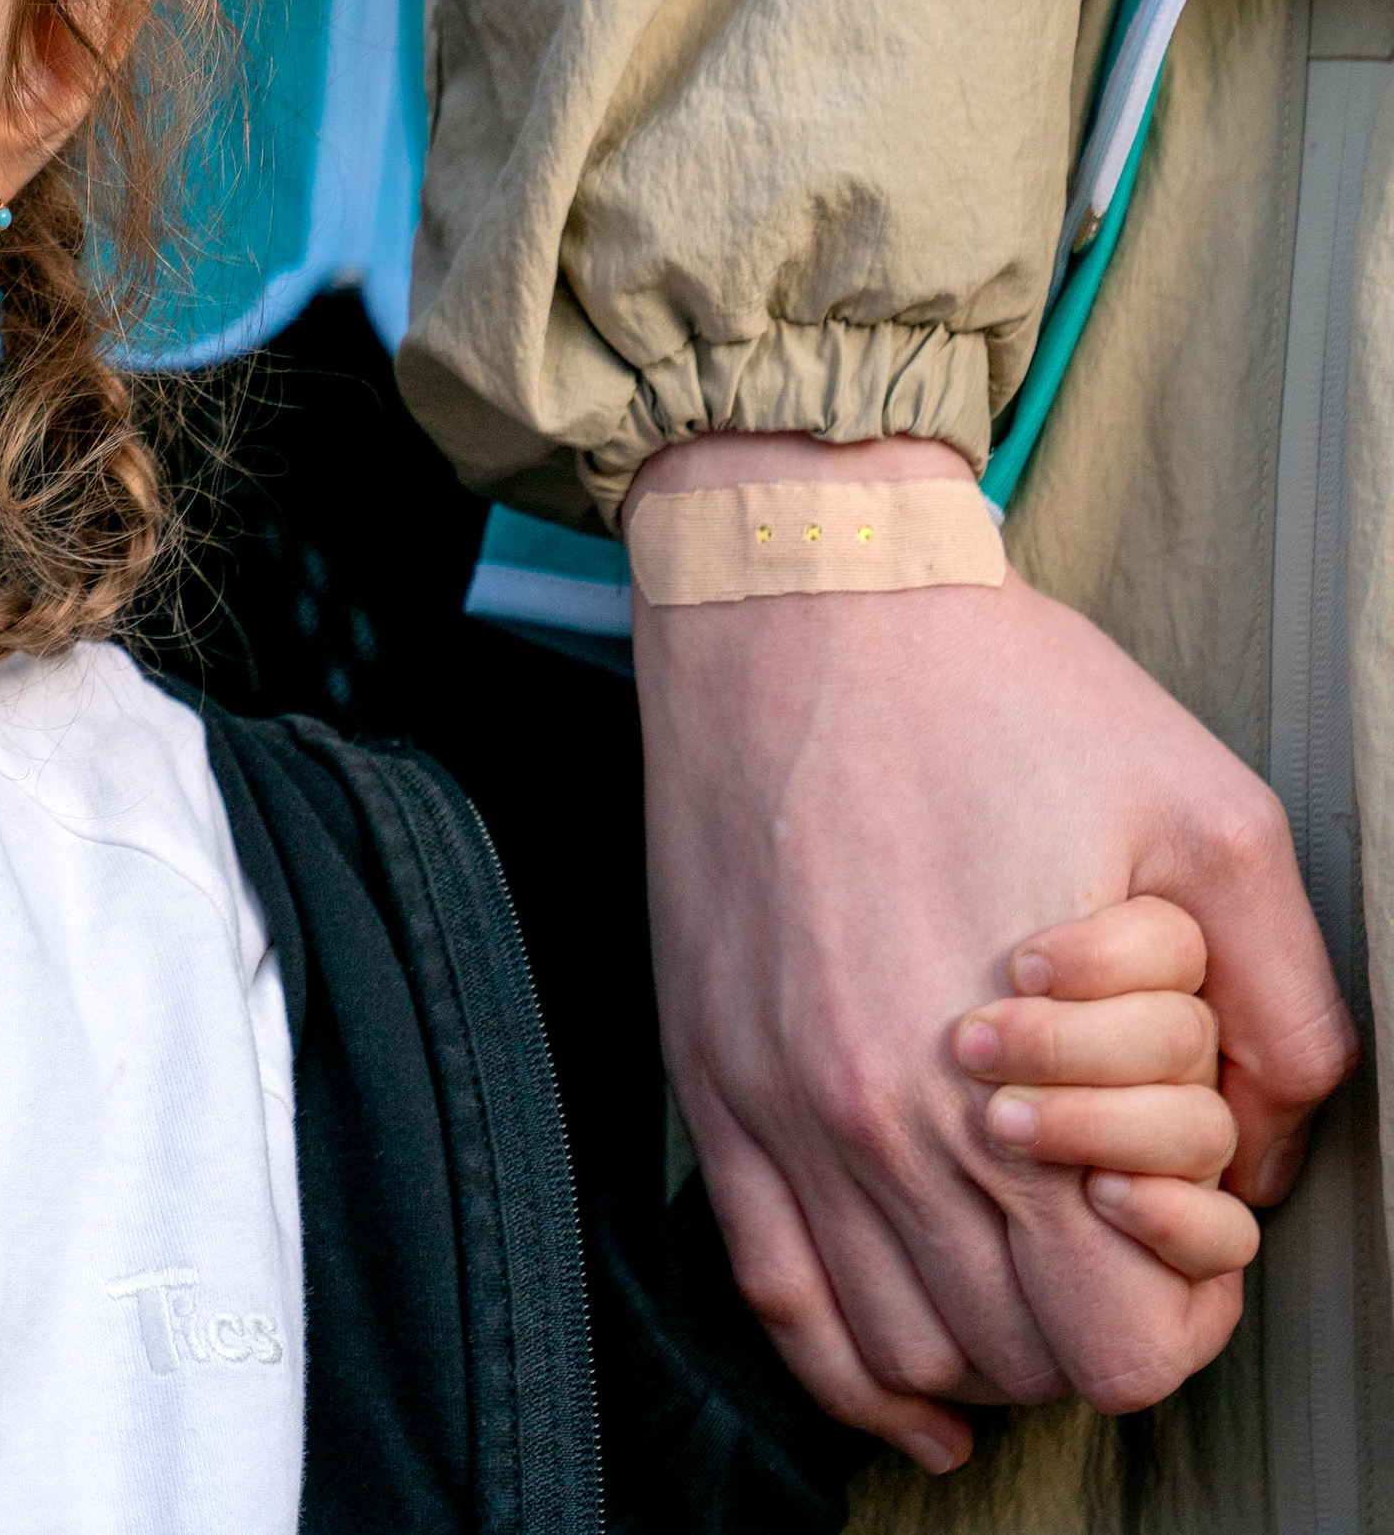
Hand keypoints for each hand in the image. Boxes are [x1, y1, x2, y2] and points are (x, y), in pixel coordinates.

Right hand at [633, 433, 1356, 1471]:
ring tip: (1023, 1282)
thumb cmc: (998, 693)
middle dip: (1090, 1330)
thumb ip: (1288, 1011)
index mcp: (1023, 1073)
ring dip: (978, 1349)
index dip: (1187, 1315)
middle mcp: (887, 1120)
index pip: (1123, 1331)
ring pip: (897, 1349)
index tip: (1194, 1248)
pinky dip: (848, 1377)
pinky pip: (769, 1296)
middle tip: (1118, 1252)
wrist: (796, 599)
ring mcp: (781, 1108)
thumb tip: (1273, 1149)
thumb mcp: (1216, 822)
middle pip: (1016, 1357)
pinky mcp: (708, 1078)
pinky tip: (909, 1396)